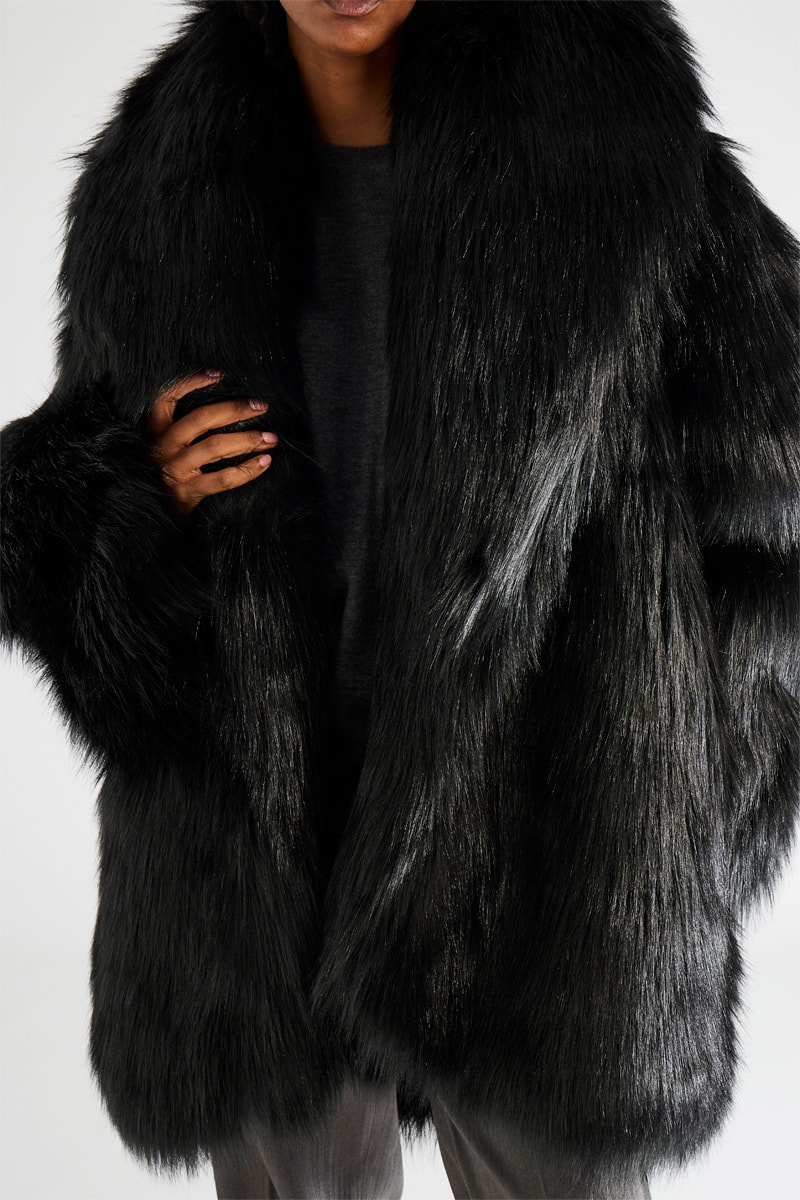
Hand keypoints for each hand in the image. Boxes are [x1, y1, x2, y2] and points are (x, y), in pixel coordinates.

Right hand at [146, 370, 278, 515]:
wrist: (156, 511)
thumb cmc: (170, 471)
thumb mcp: (168, 445)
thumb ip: (185, 427)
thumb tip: (231, 406)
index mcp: (156, 430)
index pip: (168, 396)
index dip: (192, 382)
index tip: (219, 374)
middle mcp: (163, 447)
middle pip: (201, 419)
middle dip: (235, 409)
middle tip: (261, 406)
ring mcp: (175, 469)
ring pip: (216, 446)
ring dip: (248, 439)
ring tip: (270, 437)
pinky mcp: (189, 491)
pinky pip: (224, 478)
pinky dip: (248, 469)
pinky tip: (264, 462)